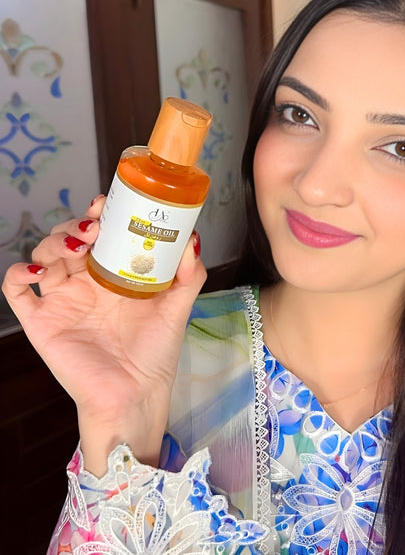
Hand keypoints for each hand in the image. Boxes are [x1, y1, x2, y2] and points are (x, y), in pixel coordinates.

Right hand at [2, 195, 206, 474]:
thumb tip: (192, 239)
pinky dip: (18, 273)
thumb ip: (189, 274)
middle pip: (68, 237)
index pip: (99, 232)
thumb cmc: (155, 353)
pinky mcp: (42, 322)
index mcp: (113, 274)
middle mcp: (84, 282)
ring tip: (77, 247)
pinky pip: (17, 291)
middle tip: (94, 228)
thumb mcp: (178, 308)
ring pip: (43, 254)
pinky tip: (40, 272)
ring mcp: (61, 300)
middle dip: (76, 224)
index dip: (98, 213)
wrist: (135, 395)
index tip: (107, 204)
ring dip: (54, 241)